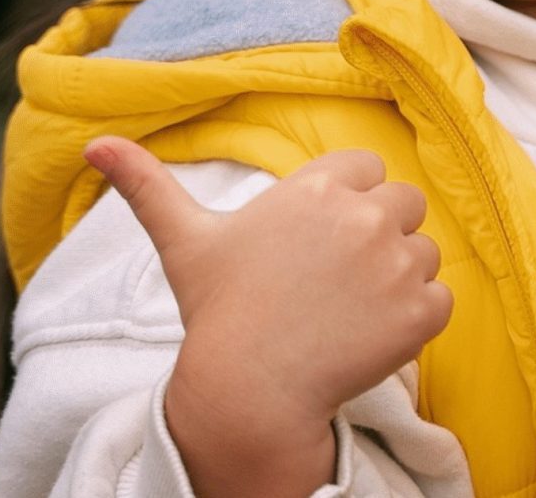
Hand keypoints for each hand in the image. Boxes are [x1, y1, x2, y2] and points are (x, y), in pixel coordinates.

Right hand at [84, 138, 450, 497]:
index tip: (316, 242)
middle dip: (378, 234)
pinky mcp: (420, 313)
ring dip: (398, 278)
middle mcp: (364, 216)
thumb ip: (147, 185)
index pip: (366, 169)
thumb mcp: (185, 241)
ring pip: (424, 252)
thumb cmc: (218, 313)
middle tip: (331, 280)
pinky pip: (440, 299)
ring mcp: (397, 264)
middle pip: (404, 203)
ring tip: (345, 310)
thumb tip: (94, 144)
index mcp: (318, 188)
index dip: (346, 203)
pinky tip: (369, 335)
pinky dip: (416, 319)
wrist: (247, 392)